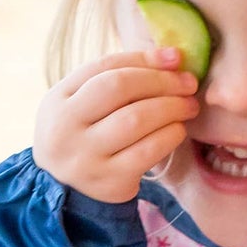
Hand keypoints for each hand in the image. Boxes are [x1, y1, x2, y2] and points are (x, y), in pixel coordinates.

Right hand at [33, 46, 198, 202]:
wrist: (65, 189)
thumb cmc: (82, 134)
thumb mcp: (82, 103)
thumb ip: (116, 78)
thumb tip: (171, 57)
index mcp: (57, 99)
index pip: (104, 67)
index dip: (143, 58)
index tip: (175, 58)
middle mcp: (65, 127)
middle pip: (119, 88)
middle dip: (161, 81)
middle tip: (188, 83)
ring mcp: (86, 156)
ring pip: (135, 119)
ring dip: (171, 107)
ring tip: (189, 106)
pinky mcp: (109, 181)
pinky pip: (147, 151)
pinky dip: (170, 135)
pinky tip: (178, 130)